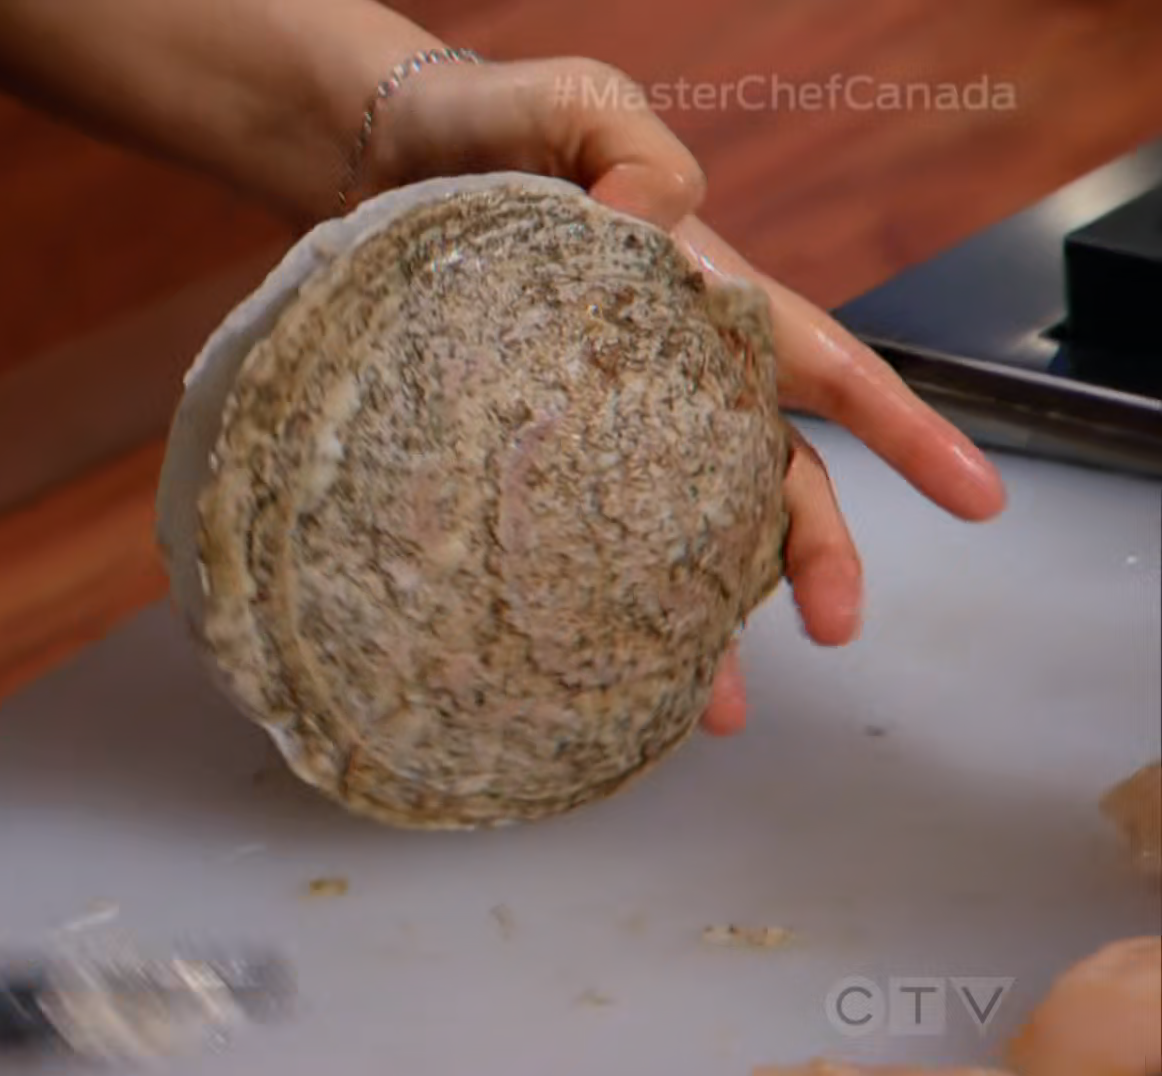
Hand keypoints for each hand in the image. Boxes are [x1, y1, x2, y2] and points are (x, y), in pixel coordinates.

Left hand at [358, 55, 1008, 732]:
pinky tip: (598, 668)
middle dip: (818, 553)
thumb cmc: (486, 121)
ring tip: (718, 706)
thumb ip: (629, 152)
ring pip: (678, 529)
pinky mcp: (516, 448)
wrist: (368, 156)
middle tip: (840, 630)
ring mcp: (593, 419)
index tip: (972, 498)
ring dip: (709, 617)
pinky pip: (570, 533)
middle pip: (767, 472)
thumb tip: (654, 226)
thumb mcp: (573, 104)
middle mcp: (663, 373)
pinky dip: (592, 602)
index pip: (820, 361)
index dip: (900, 429)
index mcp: (700, 294)